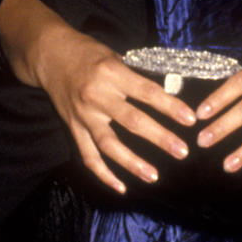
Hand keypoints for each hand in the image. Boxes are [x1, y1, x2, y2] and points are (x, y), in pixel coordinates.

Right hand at [33, 30, 195, 193]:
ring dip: (132, 163)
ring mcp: (83, 115)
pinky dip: (103, 174)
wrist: (50, 55)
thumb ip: (137, 77)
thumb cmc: (89, 53)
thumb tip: (169, 96)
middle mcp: (97, 95)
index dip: (170, 107)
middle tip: (182, 152)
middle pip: (132, 121)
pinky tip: (121, 188)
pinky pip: (88, 156)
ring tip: (153, 176)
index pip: (147, 92)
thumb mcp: (115, 57)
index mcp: (112, 73)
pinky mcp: (73, 128)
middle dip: (160, 138)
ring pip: (109, 144)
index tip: (191, 120)